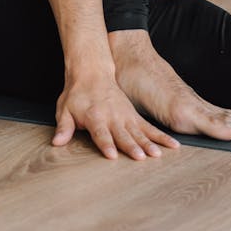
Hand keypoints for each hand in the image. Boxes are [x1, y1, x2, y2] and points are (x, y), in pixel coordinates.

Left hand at [52, 73, 180, 159]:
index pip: (100, 133)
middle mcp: (112, 117)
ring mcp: (126, 116)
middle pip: (122, 134)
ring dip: (148, 143)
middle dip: (131, 146)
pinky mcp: (134, 116)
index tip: (112, 155)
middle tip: (140, 157)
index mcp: (94, 116)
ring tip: (157, 154)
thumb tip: (57, 142)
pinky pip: (150, 128)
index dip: (106, 144)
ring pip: (139, 132)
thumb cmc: (77, 94)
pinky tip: (173, 146)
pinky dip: (161, 137)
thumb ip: (64, 127)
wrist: (92, 72)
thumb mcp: (64, 109)